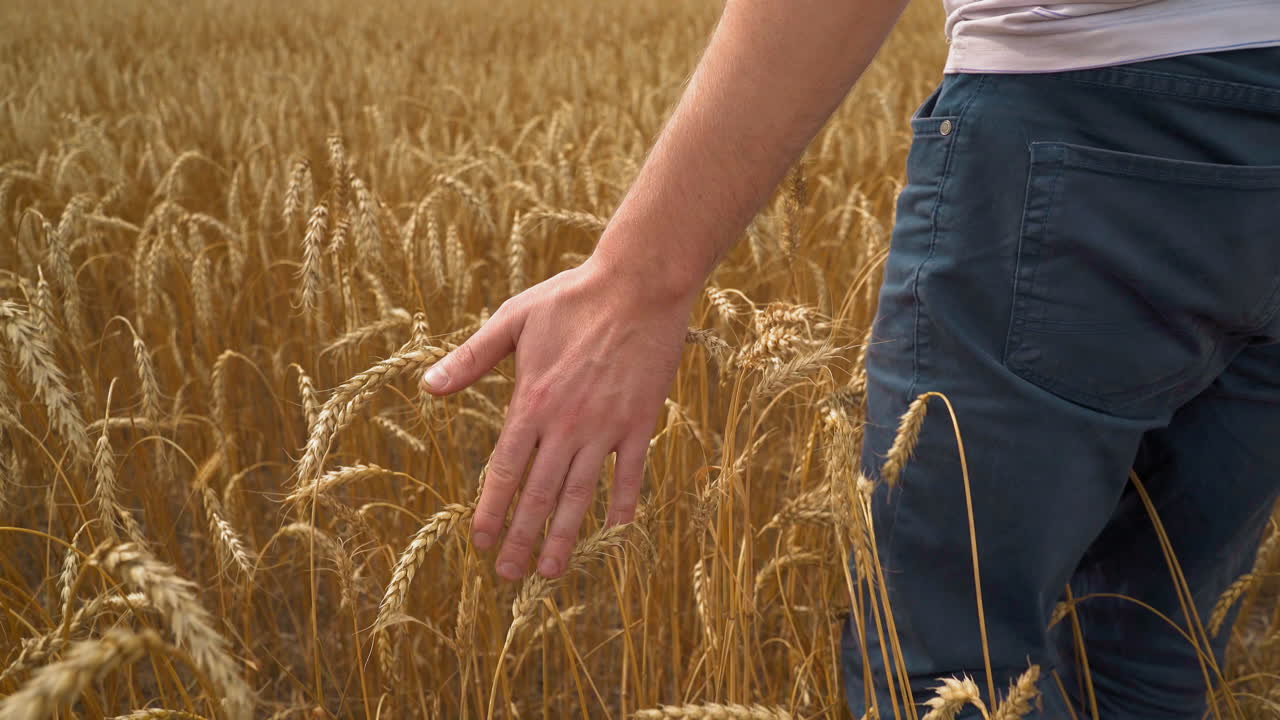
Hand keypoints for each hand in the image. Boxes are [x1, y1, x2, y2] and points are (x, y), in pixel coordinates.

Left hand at [419, 255, 694, 579]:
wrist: (638, 284)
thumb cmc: (571, 297)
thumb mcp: (513, 321)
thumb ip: (471, 358)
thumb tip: (428, 388)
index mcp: (531, 403)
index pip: (504, 470)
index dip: (491, 509)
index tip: (481, 542)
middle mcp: (566, 424)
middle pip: (538, 494)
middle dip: (520, 538)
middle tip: (508, 575)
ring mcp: (605, 426)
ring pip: (580, 494)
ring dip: (563, 536)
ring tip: (549, 571)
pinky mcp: (640, 421)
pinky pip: (630, 472)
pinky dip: (622, 503)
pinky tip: (613, 530)